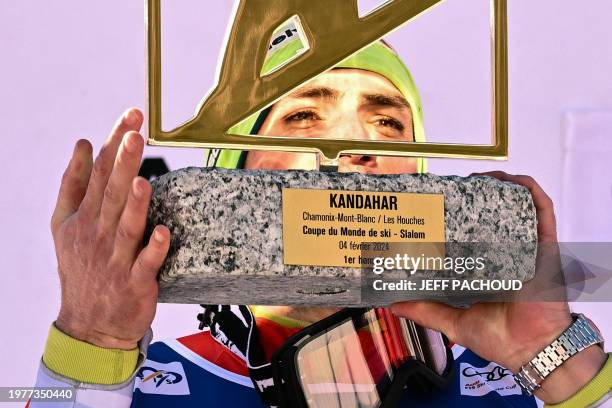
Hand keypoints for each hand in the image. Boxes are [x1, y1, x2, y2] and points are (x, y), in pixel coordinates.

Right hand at [51, 108, 169, 349]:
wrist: (89, 325)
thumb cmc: (82, 267)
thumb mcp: (64, 225)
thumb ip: (73, 184)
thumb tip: (83, 144)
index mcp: (83, 217)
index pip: (100, 172)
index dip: (115, 142)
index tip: (132, 115)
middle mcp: (97, 235)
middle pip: (111, 194)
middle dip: (124, 162)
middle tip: (136, 133)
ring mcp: (115, 260)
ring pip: (126, 227)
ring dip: (134, 204)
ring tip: (142, 180)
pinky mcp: (134, 283)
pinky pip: (145, 264)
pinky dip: (154, 249)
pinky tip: (162, 232)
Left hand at [392, 171, 605, 403]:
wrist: (531, 351)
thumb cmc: (500, 338)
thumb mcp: (453, 321)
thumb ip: (425, 310)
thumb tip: (393, 303)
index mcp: (486, 267)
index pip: (470, 234)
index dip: (455, 216)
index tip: (434, 204)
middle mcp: (506, 254)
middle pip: (491, 216)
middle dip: (474, 196)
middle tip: (451, 187)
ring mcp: (527, 249)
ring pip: (517, 207)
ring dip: (501, 187)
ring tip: (478, 178)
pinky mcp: (546, 248)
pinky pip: (544, 213)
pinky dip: (531, 193)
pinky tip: (513, 182)